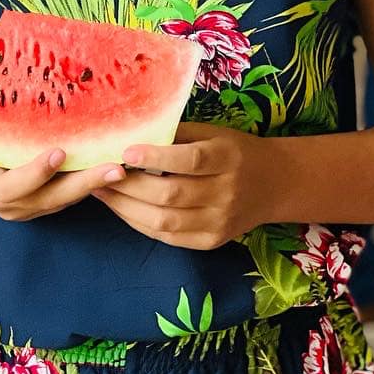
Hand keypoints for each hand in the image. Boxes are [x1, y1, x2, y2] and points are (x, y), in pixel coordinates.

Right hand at [0, 112, 125, 220]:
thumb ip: (5, 120)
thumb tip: (40, 89)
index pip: (15, 184)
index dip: (38, 171)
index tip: (60, 152)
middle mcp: (6, 205)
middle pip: (50, 199)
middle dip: (85, 184)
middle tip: (116, 168)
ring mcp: (20, 211)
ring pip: (60, 201)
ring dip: (91, 186)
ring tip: (121, 168)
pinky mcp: (32, 208)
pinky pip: (60, 200)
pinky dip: (82, 186)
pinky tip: (105, 170)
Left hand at [91, 122, 273, 248]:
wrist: (273, 184)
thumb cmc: (233, 151)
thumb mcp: (212, 133)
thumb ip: (175, 135)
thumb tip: (128, 132)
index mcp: (227, 159)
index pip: (189, 160)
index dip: (156, 158)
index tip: (125, 151)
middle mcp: (225, 194)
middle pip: (170, 195)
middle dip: (128, 185)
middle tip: (99, 172)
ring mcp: (219, 223)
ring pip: (164, 220)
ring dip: (125, 207)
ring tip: (99, 190)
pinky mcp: (211, 242)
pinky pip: (167, 237)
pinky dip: (138, 222)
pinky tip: (120, 207)